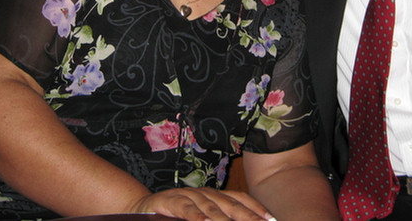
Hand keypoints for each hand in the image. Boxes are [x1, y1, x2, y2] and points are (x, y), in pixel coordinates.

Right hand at [134, 187, 275, 220]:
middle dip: (248, 216)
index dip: (255, 208)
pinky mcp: (170, 201)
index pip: (239, 199)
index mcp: (214, 197)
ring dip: (226, 218)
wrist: (140, 208)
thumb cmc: (173, 216)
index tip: (271, 219)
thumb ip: (215, 218)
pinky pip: (186, 209)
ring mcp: (188, 196)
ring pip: (211, 208)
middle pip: (230, 204)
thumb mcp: (199, 217)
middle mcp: (204, 194)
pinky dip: (197, 216)